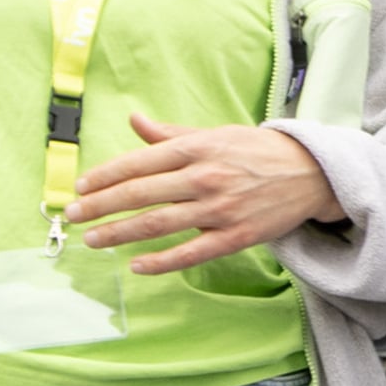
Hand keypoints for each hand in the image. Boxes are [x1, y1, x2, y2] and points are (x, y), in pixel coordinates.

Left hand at [65, 111, 343, 274]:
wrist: (311, 172)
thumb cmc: (256, 151)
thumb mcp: (214, 134)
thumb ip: (171, 134)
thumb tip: (134, 121)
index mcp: (197, 148)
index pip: (140, 162)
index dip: (106, 176)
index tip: (81, 187)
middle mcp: (205, 176)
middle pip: (142, 194)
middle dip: (102, 206)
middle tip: (74, 216)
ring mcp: (220, 209)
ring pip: (159, 223)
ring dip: (121, 233)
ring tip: (94, 240)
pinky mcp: (236, 236)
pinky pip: (191, 253)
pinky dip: (161, 261)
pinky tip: (136, 265)